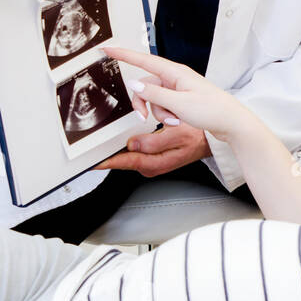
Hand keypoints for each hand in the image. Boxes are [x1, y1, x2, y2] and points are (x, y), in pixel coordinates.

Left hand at [94, 120, 210, 175]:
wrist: (209, 140)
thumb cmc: (198, 136)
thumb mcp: (178, 134)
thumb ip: (154, 141)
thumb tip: (132, 144)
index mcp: (155, 163)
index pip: (125, 162)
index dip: (106, 161)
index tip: (91, 161)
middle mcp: (150, 166)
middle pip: (122, 159)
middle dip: (110, 151)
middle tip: (96, 145)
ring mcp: (150, 163)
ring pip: (127, 155)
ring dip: (117, 148)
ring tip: (107, 141)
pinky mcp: (151, 157)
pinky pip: (133, 152)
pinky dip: (126, 146)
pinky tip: (121, 141)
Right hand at [100, 45, 252, 144]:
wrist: (231, 122)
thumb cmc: (211, 110)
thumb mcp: (179, 104)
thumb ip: (153, 95)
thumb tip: (133, 85)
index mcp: (174, 72)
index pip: (143, 60)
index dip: (123, 54)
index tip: (106, 48)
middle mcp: (175, 77)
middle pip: (144, 86)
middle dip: (144, 104)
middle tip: (146, 118)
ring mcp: (178, 88)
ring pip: (153, 99)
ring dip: (159, 113)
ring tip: (176, 121)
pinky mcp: (181, 99)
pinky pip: (163, 105)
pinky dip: (166, 115)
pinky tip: (179, 121)